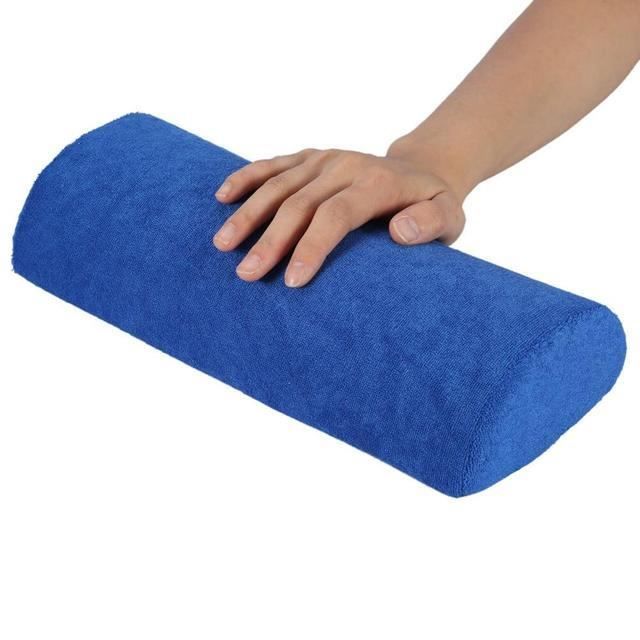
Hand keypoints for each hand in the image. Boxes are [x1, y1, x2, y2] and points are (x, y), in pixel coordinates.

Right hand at [212, 147, 464, 286]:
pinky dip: (246, 177)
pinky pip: (273, 164)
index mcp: (377, 183)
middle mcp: (346, 165)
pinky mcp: (310, 157)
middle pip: (300, 202)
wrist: (422, 169)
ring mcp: (325, 158)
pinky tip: (222, 196)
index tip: (292, 281)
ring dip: (248, 214)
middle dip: (271, 240)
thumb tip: (398, 232)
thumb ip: (430, 224)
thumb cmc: (432, 204)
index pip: (336, 214)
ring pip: (279, 184)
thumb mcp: (449, 218)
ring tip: (222, 245)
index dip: (312, 246)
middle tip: (247, 274)